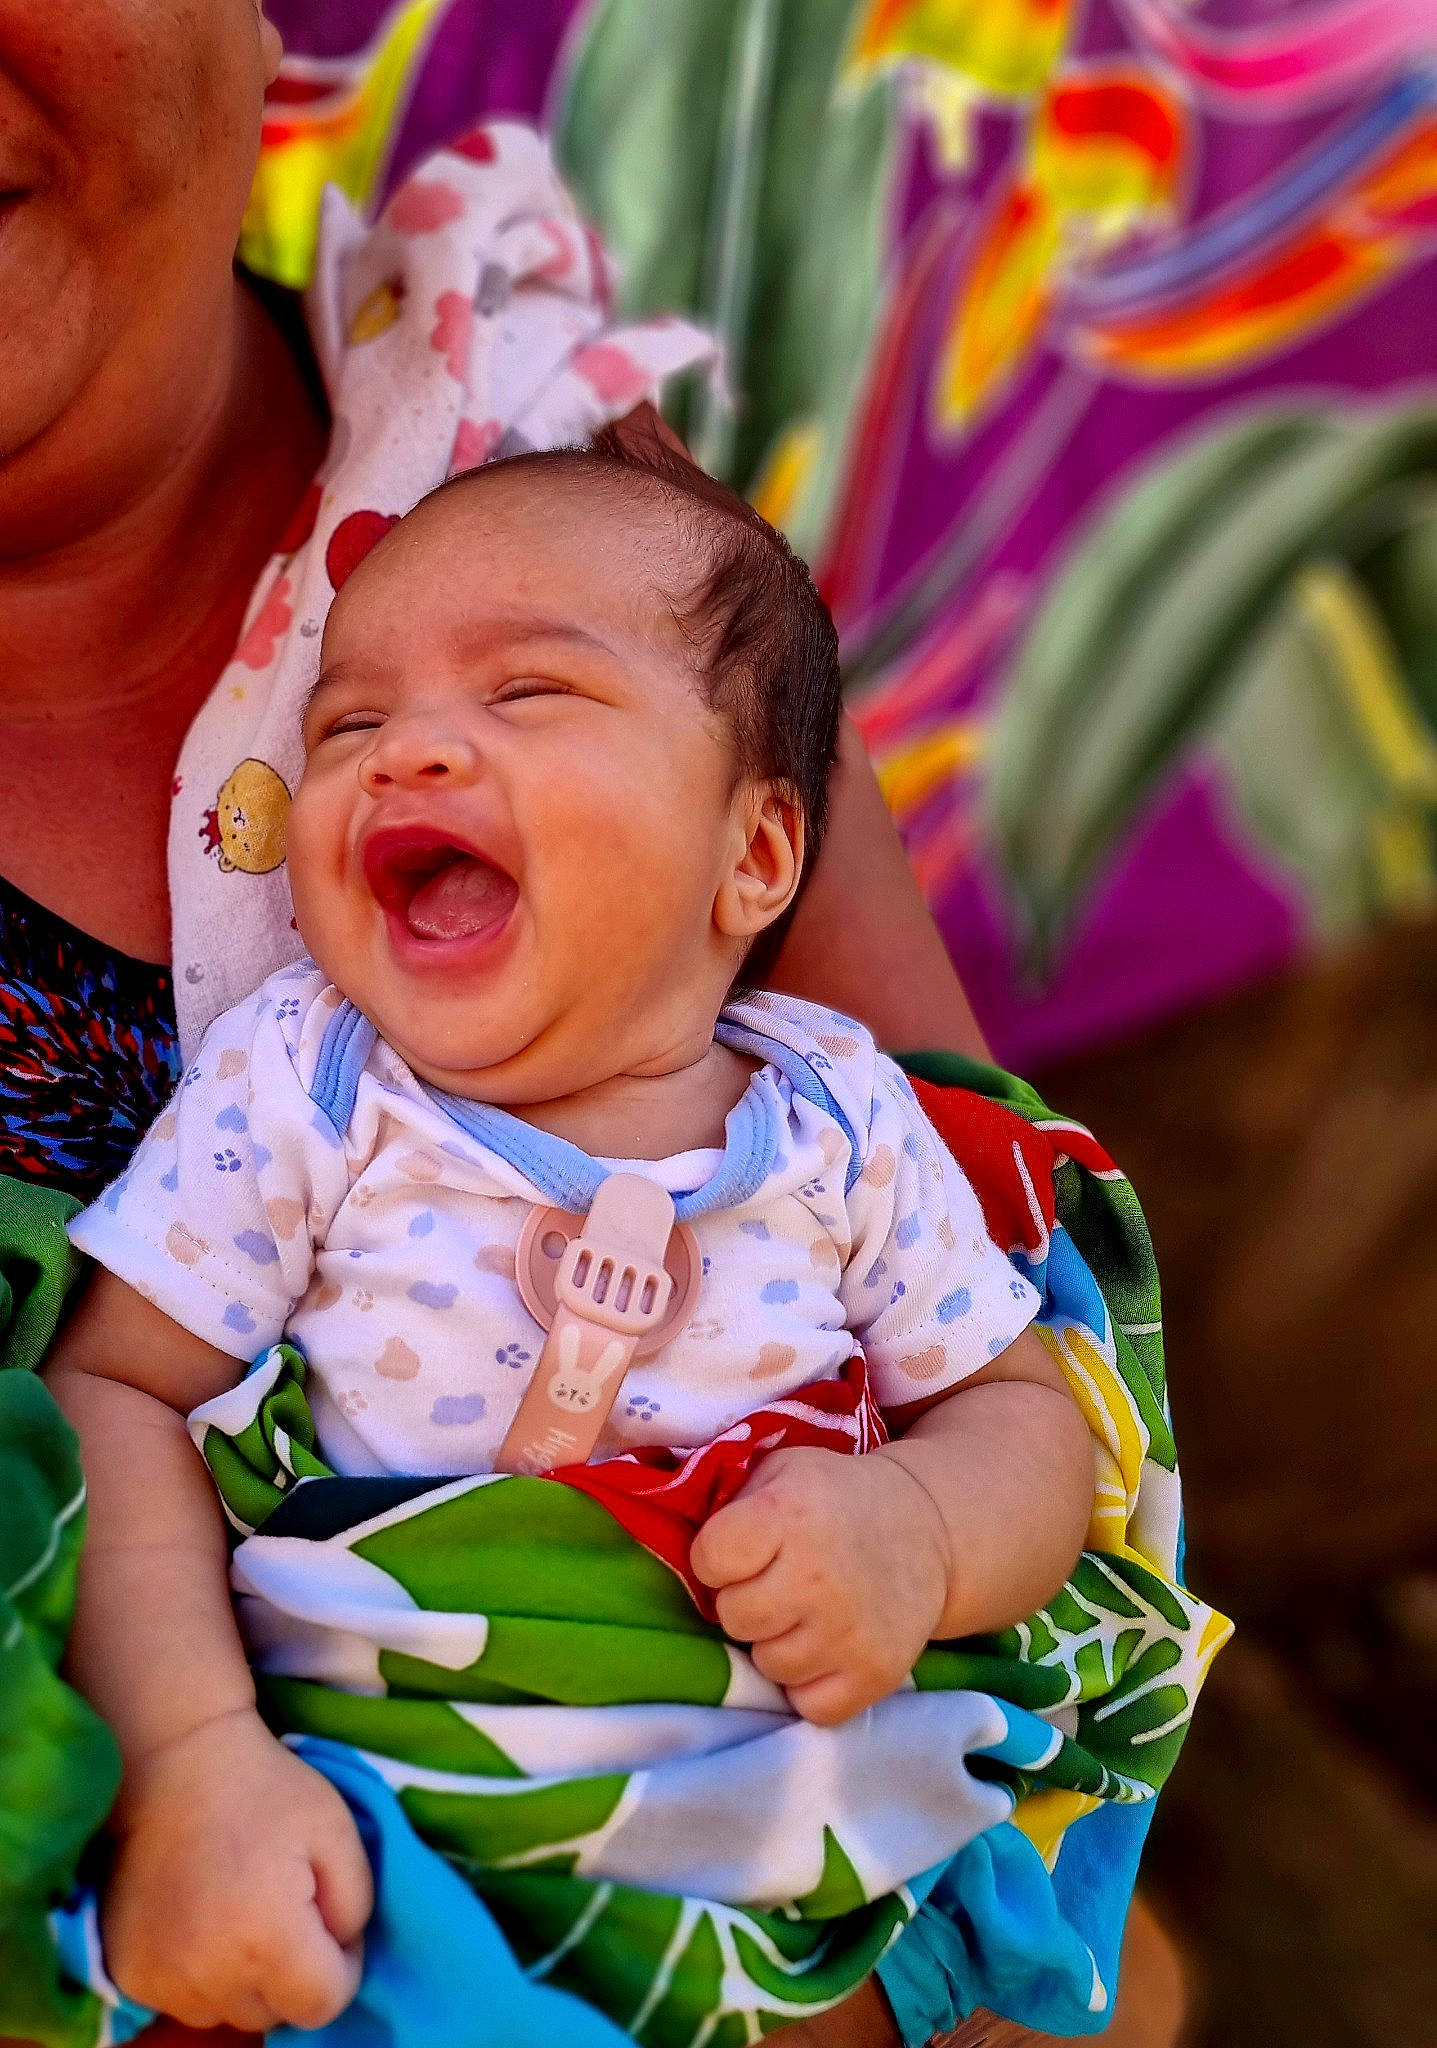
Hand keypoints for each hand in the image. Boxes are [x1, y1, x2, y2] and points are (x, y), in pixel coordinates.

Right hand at [103, 1709, 372, 2032]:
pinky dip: (202, 1974)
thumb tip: (341, 1953)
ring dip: (245, 1978)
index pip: (323, 2005)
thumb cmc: (266, 1791)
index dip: (341, 1965)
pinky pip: (184, 2000)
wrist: (173, 1764)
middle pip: (275, 2013)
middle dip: (292, 1972)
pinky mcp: (130, 1975)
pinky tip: (203, 1920)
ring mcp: (163, 1980)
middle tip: (286, 1907)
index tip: (327, 1916)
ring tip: (241, 1911)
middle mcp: (210, 1974)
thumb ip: (356, 1908)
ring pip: (229, 2012)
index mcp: (267, 1939)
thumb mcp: (338, 1834)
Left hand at [689, 1446, 951, 1724]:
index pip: (709, 1560)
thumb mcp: (782, 1471)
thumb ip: (728, 1499)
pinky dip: (811, 1684)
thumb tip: (671, 1536)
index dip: (718, 1558)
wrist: (927, 1530)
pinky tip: (828, 1647)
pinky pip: (808, 1705)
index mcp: (789, 1515)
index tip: (745, 1550)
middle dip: (746, 1602)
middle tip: (778, 1583)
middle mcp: (818, 1575)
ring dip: (778, 1643)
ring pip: (768, 1665)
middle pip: (734, 1617)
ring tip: (807, 1612)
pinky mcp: (874, 1675)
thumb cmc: (833, 1499)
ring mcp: (848, 1631)